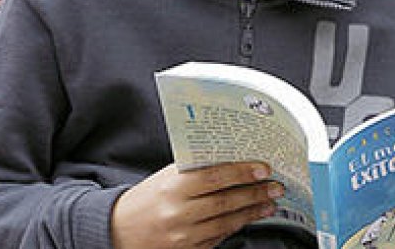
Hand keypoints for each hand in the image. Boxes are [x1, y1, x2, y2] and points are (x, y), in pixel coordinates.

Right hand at [111, 162, 284, 248]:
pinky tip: (248, 219)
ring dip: (252, 212)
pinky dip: (236, 227)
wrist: (118, 231)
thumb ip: (195, 168)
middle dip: (256, 193)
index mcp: (173, 187)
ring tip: (269, 203)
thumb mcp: (166, 177)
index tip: (264, 169)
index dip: (243, 172)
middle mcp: (178, 213)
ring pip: (227, 223)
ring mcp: (183, 236)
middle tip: (276, 186)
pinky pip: (218, 238)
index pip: (215, 177)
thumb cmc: (145, 200)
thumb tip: (232, 157)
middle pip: (226, 201)